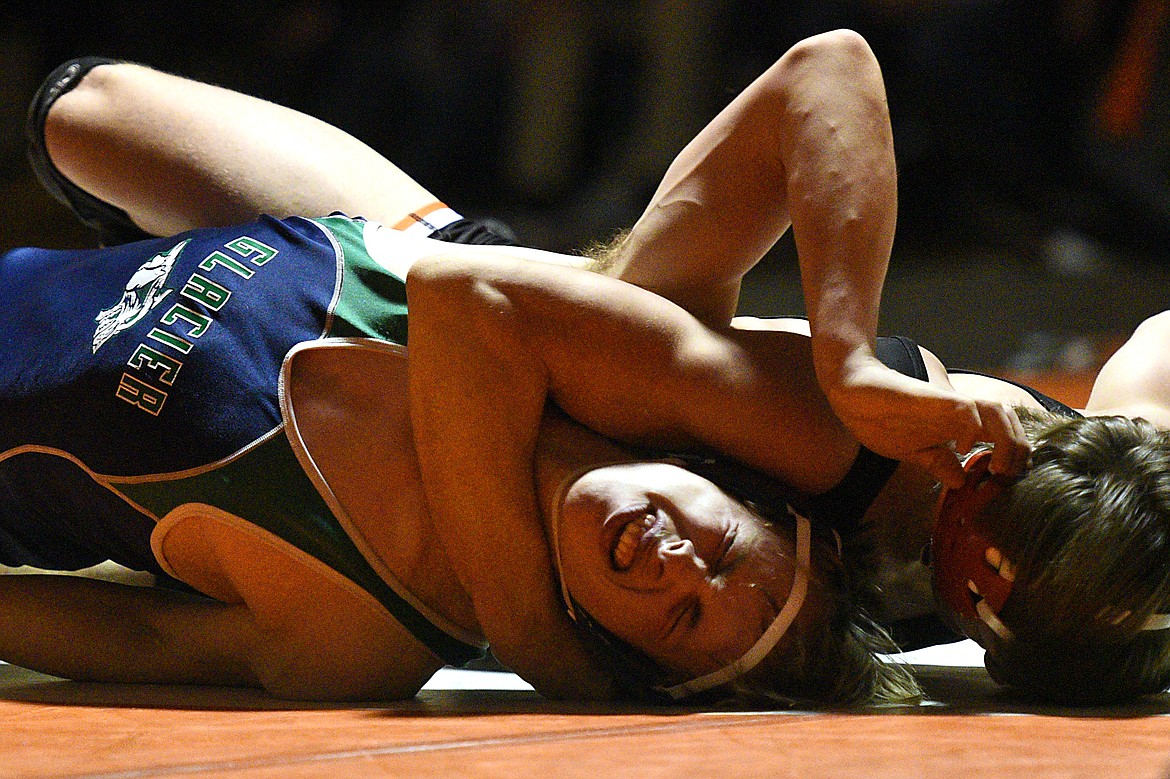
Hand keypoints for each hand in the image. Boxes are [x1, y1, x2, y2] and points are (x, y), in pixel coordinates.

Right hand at [824, 357, 1030, 488]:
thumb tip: (960, 481)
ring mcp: (946, 403)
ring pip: (996, 412)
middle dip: (1019, 449)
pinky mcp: (932, 398)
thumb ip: (938, 462)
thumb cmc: (878, 417)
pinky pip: (966, 410)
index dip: (1014, 453)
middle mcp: (958, 410)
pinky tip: (963, 447)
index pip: (1002, 431)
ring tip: (998, 467)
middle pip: (1008, 419)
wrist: (852, 387)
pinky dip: (974, 429)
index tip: (1006, 479)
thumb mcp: (913, 450)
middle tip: (1008, 477)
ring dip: (1007, 441)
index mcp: (957, 423)